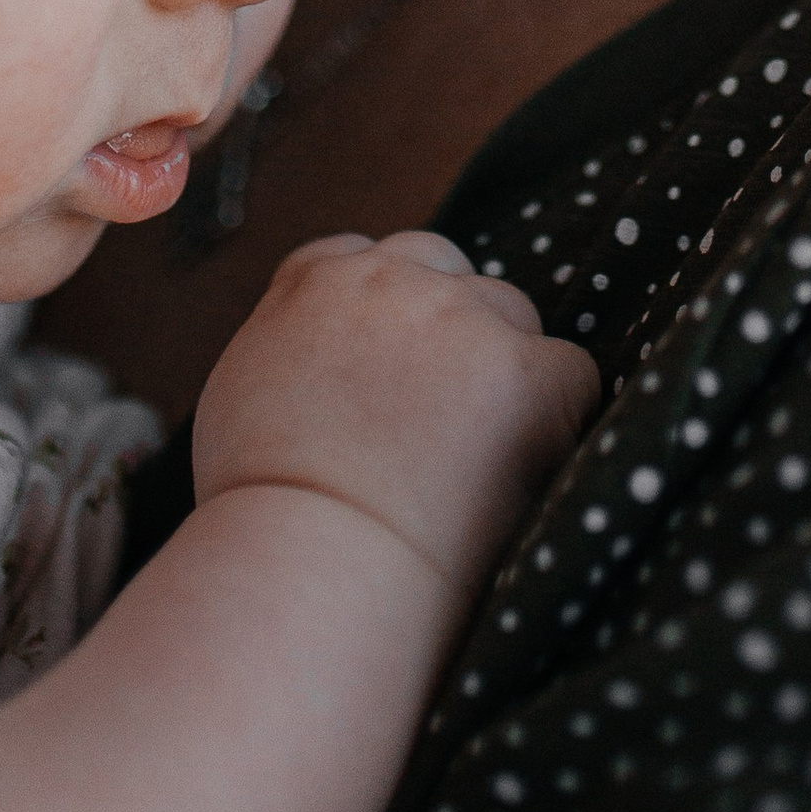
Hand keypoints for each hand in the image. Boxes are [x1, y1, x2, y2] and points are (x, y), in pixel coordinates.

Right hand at [193, 231, 599, 601]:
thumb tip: (322, 366)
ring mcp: (461, 316)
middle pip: (446, 271)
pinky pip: (571, 376)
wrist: (310, 555)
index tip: (387, 369)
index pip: (361, 257)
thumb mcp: (239, 397)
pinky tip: (521, 477)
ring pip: (510, 315)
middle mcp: (391, 279)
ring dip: (502, 369)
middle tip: (441, 418)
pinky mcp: (525, 369)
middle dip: (449, 328)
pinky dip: (558, 419)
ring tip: (477, 459)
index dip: (383, 310)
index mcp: (315, 282)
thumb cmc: (260, 512)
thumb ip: (287, 349)